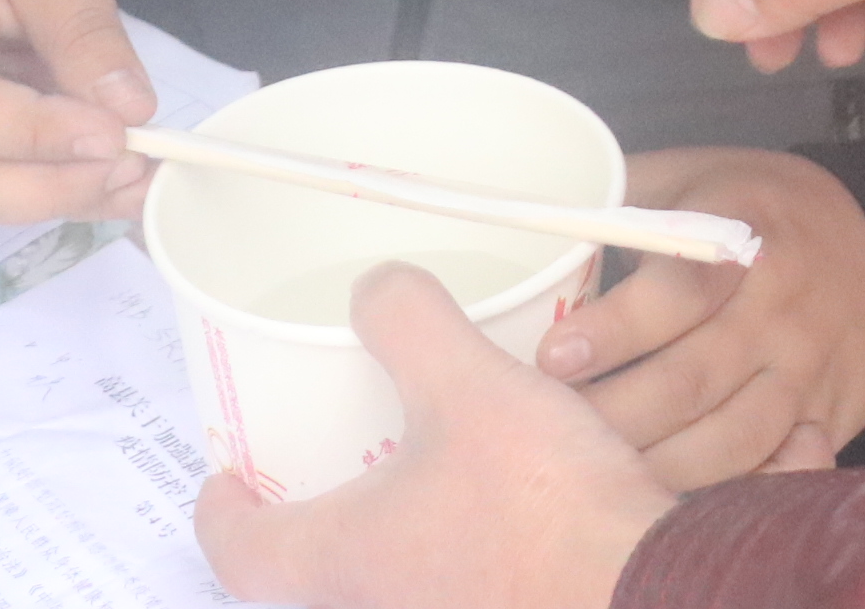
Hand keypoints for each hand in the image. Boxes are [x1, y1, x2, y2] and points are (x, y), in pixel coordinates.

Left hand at [197, 263, 676, 608]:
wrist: (642, 587)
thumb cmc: (541, 507)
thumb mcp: (468, 383)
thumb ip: (409, 322)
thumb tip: (374, 287)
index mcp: (345, 557)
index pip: (242, 554)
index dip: (222, 513)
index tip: (224, 479)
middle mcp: (383, 604)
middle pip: (313, 569)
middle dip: (312, 511)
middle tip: (324, 453)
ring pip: (387, 574)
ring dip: (390, 524)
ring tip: (417, 458)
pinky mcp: (508, 607)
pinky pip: (456, 579)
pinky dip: (456, 539)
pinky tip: (502, 493)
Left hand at [542, 148, 864, 488]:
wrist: (863, 232)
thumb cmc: (744, 207)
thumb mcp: (684, 179)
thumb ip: (612, 206)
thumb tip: (517, 233)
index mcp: (743, 235)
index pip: (680, 290)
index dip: (615, 329)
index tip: (552, 358)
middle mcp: (782, 307)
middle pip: (693, 381)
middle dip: (612, 416)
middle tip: (544, 436)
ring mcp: (811, 368)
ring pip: (731, 440)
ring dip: (654, 466)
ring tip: (591, 475)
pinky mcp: (830, 414)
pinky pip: (774, 470)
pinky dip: (721, 493)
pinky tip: (666, 503)